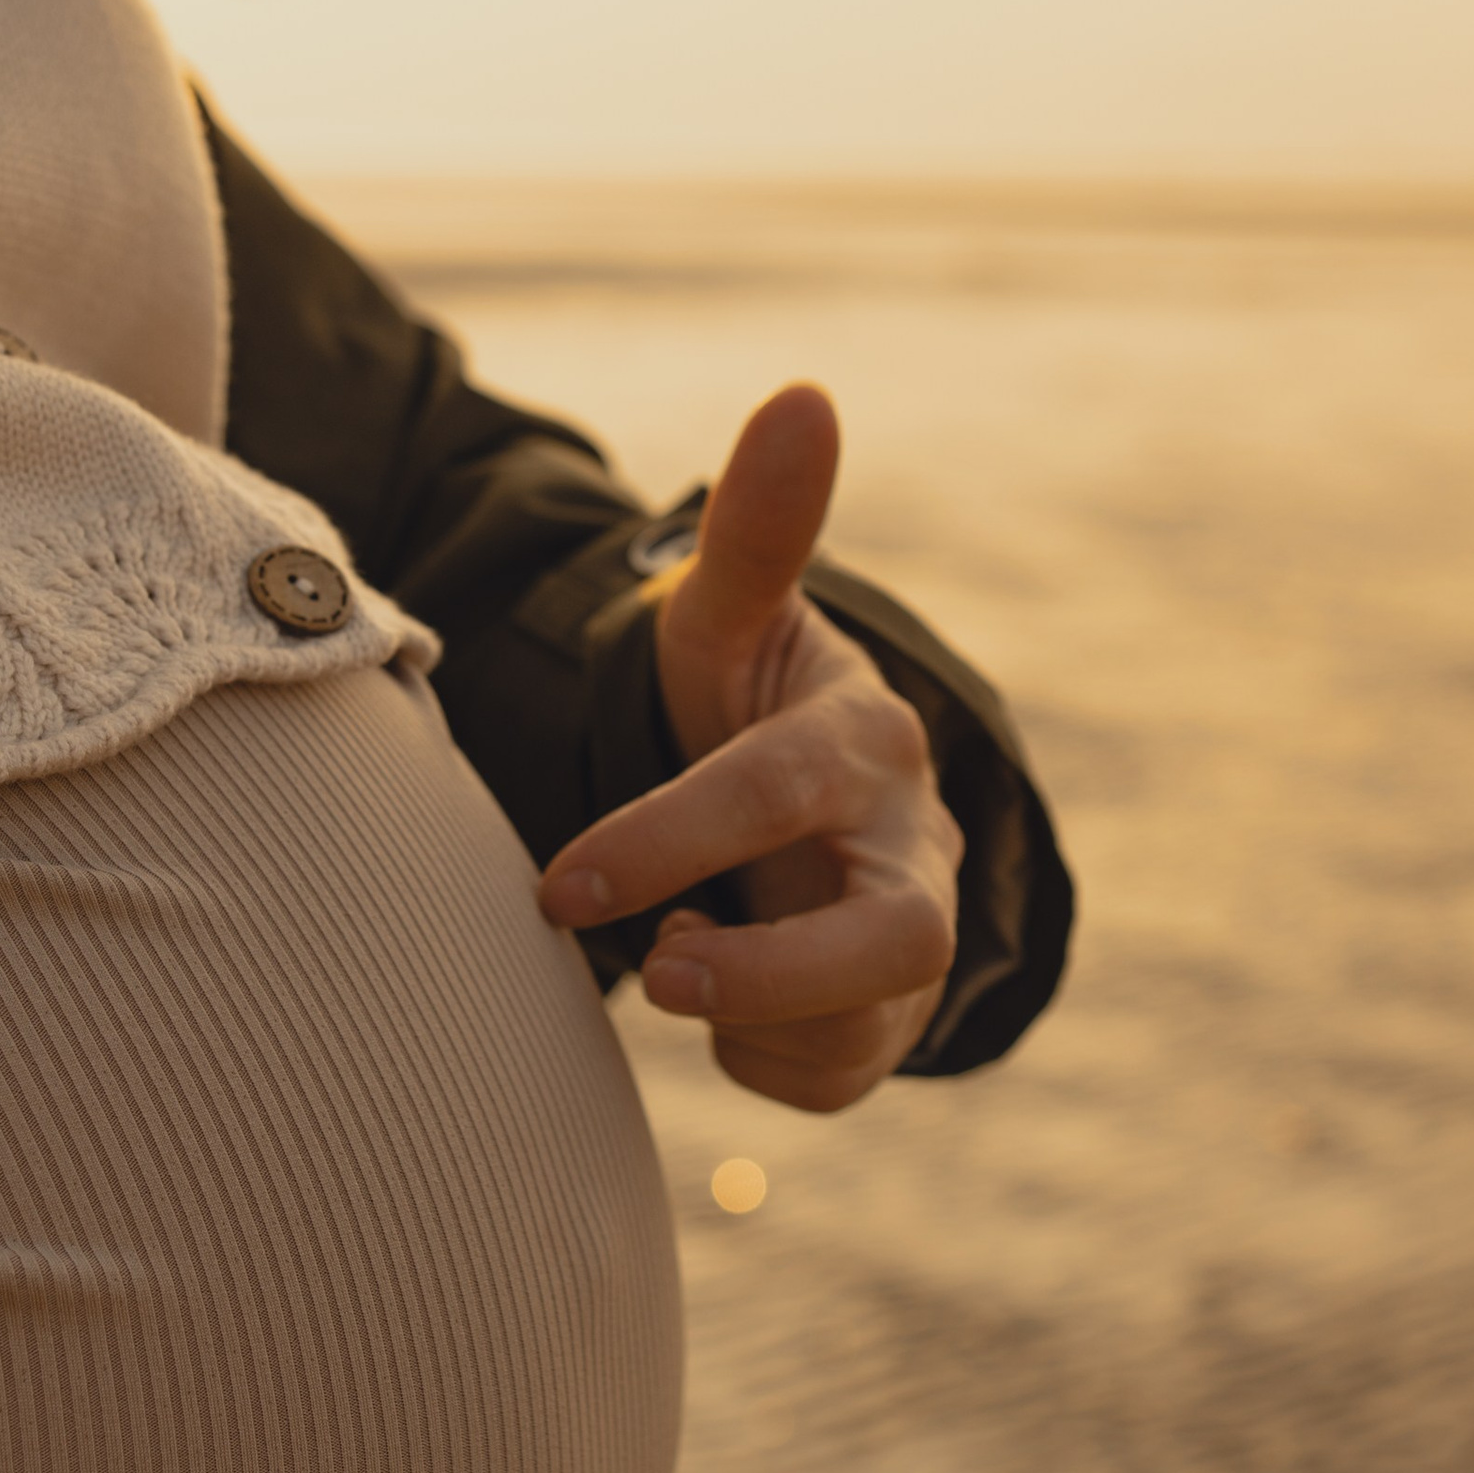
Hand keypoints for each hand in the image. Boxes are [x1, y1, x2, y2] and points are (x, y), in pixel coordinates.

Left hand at [537, 386, 961, 1113]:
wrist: (808, 814)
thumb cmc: (749, 708)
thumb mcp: (730, 621)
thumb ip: (758, 528)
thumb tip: (805, 393)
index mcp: (865, 741)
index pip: (780, 790)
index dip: (671, 839)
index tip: (561, 885)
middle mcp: (912, 850)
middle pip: (893, 941)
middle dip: (772, 974)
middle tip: (657, 977)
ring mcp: (912, 950)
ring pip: (861, 1029)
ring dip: (747, 1015)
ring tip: (675, 959)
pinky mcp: (890, 1029)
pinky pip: (826, 1079)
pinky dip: (755, 1056)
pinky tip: (720, 995)